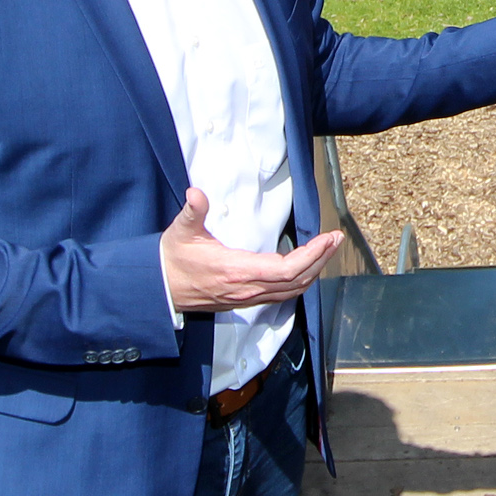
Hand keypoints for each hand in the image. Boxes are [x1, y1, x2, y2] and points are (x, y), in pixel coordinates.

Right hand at [161, 188, 340, 311]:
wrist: (159, 290)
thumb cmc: (172, 260)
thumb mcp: (180, 232)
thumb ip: (192, 212)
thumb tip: (195, 194)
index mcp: (235, 270)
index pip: (285, 269)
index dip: (311, 255)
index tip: (327, 238)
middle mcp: (246, 288)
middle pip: (297, 280)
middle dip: (321, 259)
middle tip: (336, 238)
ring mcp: (247, 298)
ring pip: (292, 290)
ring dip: (314, 271)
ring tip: (328, 250)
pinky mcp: (246, 301)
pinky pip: (282, 295)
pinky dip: (300, 282)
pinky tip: (307, 268)